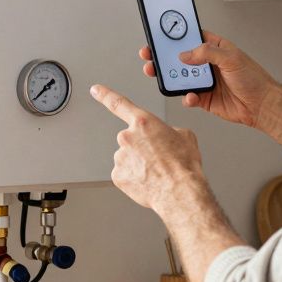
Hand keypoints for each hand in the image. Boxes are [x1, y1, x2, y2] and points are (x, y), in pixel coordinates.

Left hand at [89, 83, 206, 215]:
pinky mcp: (117, 175)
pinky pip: (124, 173)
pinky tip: (147, 180)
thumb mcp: (185, 136)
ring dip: (138, 163)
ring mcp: (120, 157)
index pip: (119, 104)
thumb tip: (165, 135)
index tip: (96, 90)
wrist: (179, 192)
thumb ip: (168, 130)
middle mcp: (128, 137)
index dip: (105, 95)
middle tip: (158, 158)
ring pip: (127, 157)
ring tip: (155, 171)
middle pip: (130, 139)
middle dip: (141, 147)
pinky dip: (134, 176)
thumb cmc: (183, 166)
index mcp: (143, 122)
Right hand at [140, 30, 276, 129]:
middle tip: (149, 56)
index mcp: (214, 48)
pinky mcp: (204, 99)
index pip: (190, 37)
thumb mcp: (231, 58)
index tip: (159, 34)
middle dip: (163, 57)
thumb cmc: (254, 78)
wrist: (262, 106)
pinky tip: (190, 97)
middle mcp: (207, 64)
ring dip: (168, 78)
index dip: (174, 35)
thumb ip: (207, 53)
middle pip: (179, 58)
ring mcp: (204, 81)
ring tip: (158, 75)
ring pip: (179, 78)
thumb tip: (185, 55)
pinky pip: (188, 97)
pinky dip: (186, 98)